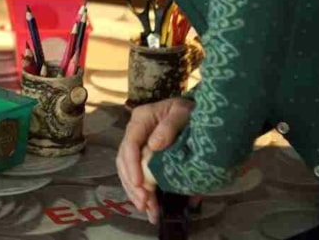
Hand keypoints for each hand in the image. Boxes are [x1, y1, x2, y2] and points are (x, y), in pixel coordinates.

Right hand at [116, 96, 193, 223]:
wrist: (193, 111)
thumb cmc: (188, 109)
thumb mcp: (182, 112)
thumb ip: (169, 126)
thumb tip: (154, 145)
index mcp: (141, 119)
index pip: (130, 144)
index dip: (132, 165)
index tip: (140, 184)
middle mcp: (135, 133)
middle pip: (125, 160)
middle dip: (133, 184)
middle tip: (144, 203)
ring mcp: (138, 145)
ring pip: (127, 170)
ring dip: (134, 191)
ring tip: (145, 208)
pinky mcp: (144, 156)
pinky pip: (137, 174)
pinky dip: (141, 191)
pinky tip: (147, 205)